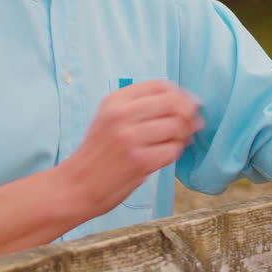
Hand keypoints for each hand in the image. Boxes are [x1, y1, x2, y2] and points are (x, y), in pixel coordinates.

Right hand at [66, 80, 202, 212]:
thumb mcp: (109, 119)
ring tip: (181, 140)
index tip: (189, 104)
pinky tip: (170, 153)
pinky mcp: (139, 161)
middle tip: (194, 123)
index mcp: (115, 101)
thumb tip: (184, 103)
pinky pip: (172, 150)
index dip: (181, 94)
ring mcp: (130, 138)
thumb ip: (139, 107)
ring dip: (185, 134)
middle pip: (173, 103)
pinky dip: (177, 152)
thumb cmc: (98, 153)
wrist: (76, 185)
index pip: (160, 86)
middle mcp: (122, 115)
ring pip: (176, 126)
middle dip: (189, 113)